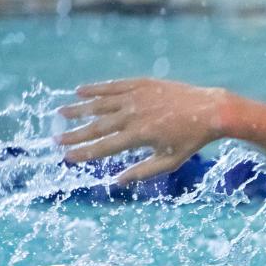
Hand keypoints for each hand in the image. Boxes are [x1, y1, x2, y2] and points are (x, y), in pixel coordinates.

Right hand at [58, 78, 232, 184]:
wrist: (210, 110)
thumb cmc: (190, 140)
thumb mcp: (169, 162)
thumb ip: (142, 172)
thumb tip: (117, 182)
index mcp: (139, 136)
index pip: (103, 147)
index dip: (83, 153)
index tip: (66, 157)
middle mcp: (134, 115)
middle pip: (97, 126)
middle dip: (74, 134)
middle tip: (55, 139)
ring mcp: (137, 97)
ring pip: (101, 103)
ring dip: (79, 109)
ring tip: (61, 113)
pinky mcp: (142, 84)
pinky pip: (113, 86)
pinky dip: (96, 89)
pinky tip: (80, 91)